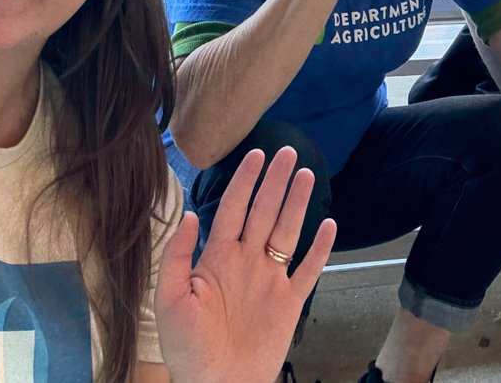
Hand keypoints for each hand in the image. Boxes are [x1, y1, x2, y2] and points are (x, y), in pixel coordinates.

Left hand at [155, 147, 335, 382]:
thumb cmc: (187, 349)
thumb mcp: (171, 299)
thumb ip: (179, 256)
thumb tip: (190, 215)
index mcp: (218, 258)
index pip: (233, 208)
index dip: (244, 181)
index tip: (255, 153)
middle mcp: (247, 262)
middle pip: (264, 212)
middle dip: (274, 181)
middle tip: (287, 151)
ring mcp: (270, 281)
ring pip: (288, 232)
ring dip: (297, 203)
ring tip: (306, 175)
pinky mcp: (289, 304)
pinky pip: (308, 270)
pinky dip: (320, 249)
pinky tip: (329, 225)